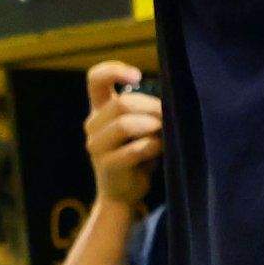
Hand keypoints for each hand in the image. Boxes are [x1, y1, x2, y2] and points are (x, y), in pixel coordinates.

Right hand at [84, 59, 164, 211]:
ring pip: (124, 124)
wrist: (123, 194)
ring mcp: (96, 146)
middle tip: (169, 117)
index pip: (95, 79)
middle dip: (151, 108)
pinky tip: (160, 149)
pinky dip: (152, 147)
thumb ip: (144, 109)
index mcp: (99, 110)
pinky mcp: (107, 166)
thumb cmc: (137, 154)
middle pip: (121, 104)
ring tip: (163, 133)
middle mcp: (92, 125)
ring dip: (151, 126)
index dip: (114, 70)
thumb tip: (170, 98)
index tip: (138, 76)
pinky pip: (134, 150)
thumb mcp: (139, 126)